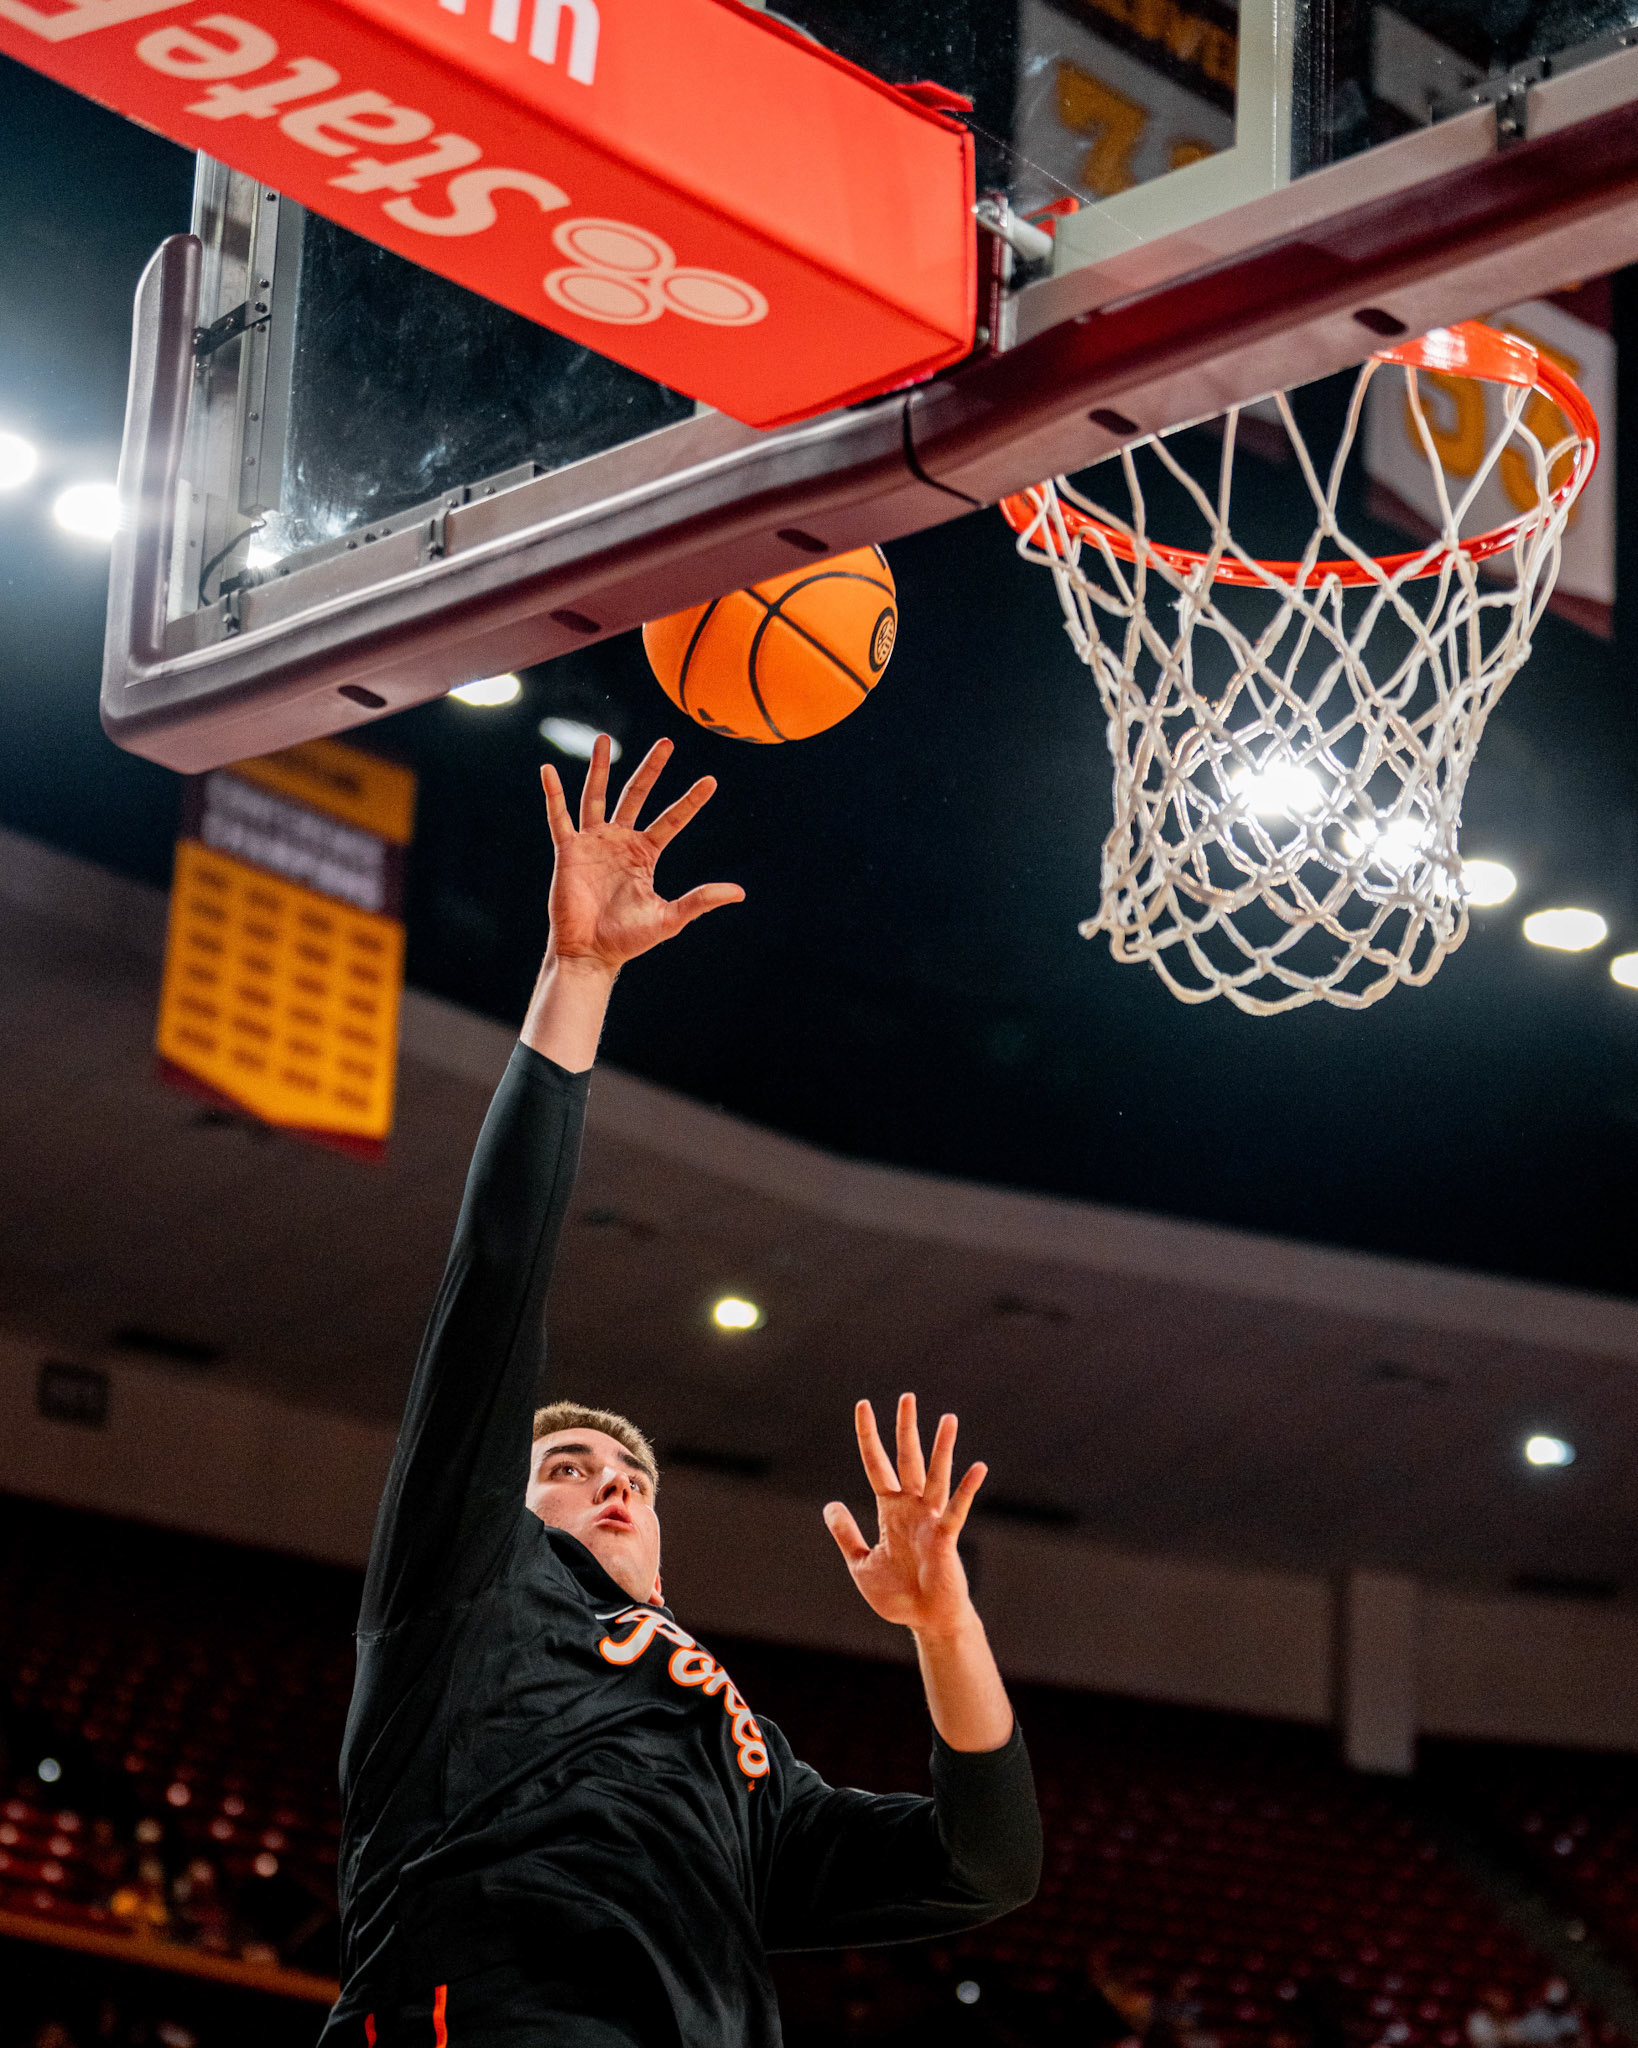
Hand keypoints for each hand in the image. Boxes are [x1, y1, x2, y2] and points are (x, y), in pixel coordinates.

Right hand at [541, 735, 743, 975]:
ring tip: (603, 738)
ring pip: (597, 795)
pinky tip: (548, 770)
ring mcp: (594, 842)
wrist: (591, 952)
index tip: (710, 781)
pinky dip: (553, 794)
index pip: (672, 819)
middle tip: (667, 742)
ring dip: (600, 768)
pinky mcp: (569, 850)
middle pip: (637, 795)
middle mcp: (620, 841)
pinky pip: (559, 817)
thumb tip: (740, 892)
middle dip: (651, 769)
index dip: (690, 800)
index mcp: (645, 854)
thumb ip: (700, 901)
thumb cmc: (628, 939)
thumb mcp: (669, 918)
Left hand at [824, 1394, 986, 1639]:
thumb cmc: (897, 1595)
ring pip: (935, 1476)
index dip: (868, 1436)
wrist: (925, 1621)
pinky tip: (977, 1467)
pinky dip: (966, 1489)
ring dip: (942, 1448)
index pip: (876, 1465)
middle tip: (907, 1397)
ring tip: (948, 1418)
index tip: (863, 1405)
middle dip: (905, 1428)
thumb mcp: (860, 1563)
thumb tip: (829, 1504)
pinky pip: (956, 1509)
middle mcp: (911, 1508)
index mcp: (890, 1511)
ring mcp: (930, 1520)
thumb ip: (846, 1533)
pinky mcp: (945, 1538)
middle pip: (907, 1460)